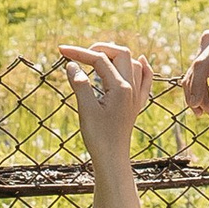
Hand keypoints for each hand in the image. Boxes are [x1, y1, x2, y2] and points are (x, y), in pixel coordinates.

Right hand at [58, 38, 153, 175]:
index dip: (79, 52)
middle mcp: (132, 88)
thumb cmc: (99, 137)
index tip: (61, 50)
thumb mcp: (86, 109)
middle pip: (121, 54)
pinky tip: (141, 61)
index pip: (100, 60)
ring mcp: (136, 96)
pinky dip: (143, 67)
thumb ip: (80, 84)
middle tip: (80, 54)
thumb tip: (72, 64)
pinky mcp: (136, 104)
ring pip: (133, 64)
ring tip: (97, 58)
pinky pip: (146, 80)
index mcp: (120, 88)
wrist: (112, 159)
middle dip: (100, 48)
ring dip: (116, 56)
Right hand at [181, 18, 208, 115]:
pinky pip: (198, 74)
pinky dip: (202, 91)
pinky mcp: (208, 53)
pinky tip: (208, 106)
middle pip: (196, 73)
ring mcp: (207, 46)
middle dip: (202, 98)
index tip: (196, 105)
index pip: (202, 65)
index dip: (196, 85)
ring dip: (201, 97)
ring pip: (194, 75)